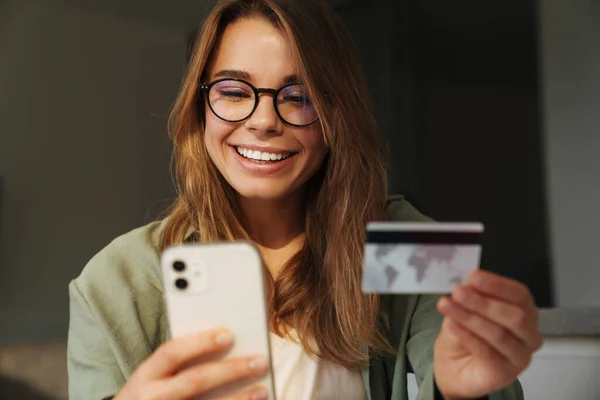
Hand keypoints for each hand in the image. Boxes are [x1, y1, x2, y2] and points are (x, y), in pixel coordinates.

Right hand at [114, 329, 268, 399]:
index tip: (229, 334)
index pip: (171, 353)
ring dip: (238, 399)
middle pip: (195, 381)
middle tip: (260, 361)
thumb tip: (225, 342)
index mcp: (145, 375)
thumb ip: (179, 361)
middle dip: (230, 370)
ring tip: (262, 390)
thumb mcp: (154, 376)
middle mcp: (152, 397)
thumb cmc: (149, 394)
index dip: (200, 342)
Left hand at [433, 270, 542, 399]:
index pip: (519, 295)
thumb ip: (468, 297)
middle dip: (483, 302)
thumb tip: (465, 285)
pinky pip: (488, 353)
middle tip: (458, 293)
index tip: (474, 277)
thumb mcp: (463, 308)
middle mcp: (528, 334)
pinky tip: (453, 325)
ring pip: (499, 334)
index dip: (497, 285)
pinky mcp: (506, 374)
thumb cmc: (464, 334)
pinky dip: (468, 336)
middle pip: (515, 316)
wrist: (453, 365)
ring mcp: (520, 356)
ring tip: (449, 307)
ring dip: (471, 318)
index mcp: (523, 311)